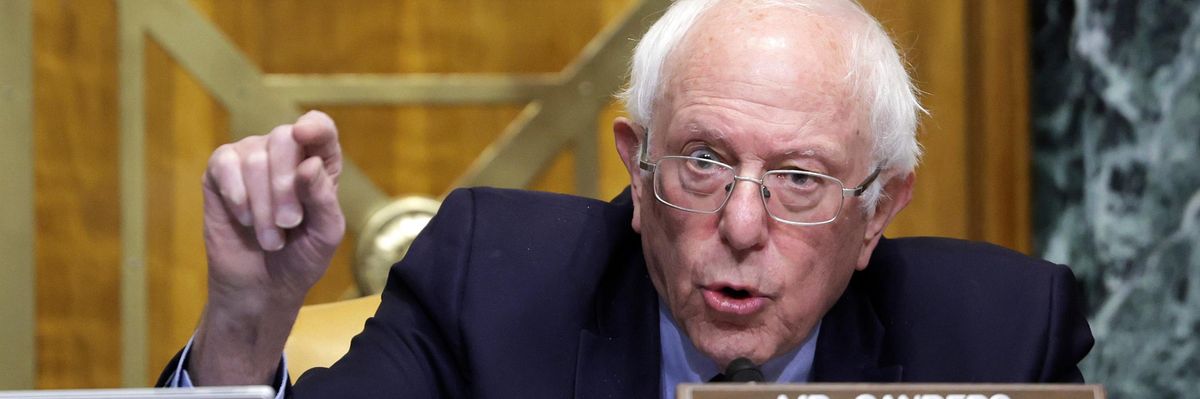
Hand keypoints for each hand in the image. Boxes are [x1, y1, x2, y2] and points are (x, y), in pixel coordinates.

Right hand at [191, 110, 344, 384]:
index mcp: (319, 162)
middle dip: (284, 187)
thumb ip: (323, 199)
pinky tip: (244, 218)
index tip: (304, 134)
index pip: (319, 127)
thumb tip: (309, 164)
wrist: (262, 287)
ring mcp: (250, 158)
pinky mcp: (219, 172)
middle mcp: (284, 153)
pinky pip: (223, 164)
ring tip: (270, 238)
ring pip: (254, 158)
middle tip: (288, 224)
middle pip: (283, 138)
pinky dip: (236, 194)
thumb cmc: (301, 258)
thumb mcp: (325, 234)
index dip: (314, 126)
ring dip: (262, 206)